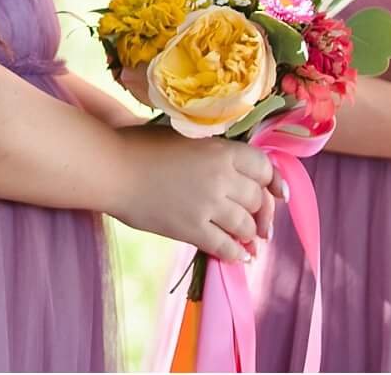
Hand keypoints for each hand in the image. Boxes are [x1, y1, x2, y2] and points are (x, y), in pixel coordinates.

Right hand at [110, 128, 284, 262]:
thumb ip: (212, 150)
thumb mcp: (183, 136)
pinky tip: (239, 255)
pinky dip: (237, 253)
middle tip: (259, 222)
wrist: (111, 168)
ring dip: (249, 234)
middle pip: (258, 200)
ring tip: (249, 239)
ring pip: (245, 226)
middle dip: (261, 212)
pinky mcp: (192, 229)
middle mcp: (221, 177)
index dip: (274, 182)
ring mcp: (208, 205)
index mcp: (221, 149)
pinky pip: (226, 247)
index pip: (264, 167)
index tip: (279, 194)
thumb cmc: (139, 144)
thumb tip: (234, 167)